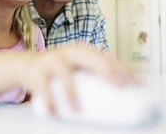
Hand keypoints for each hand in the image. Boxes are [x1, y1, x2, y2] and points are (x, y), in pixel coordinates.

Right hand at [20, 43, 134, 113]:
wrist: (28, 65)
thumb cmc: (60, 70)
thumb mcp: (77, 69)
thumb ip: (94, 77)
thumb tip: (122, 94)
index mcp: (82, 52)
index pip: (106, 58)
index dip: (122, 68)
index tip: (137, 81)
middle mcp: (69, 53)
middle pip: (89, 57)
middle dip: (105, 68)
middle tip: (120, 84)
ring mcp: (52, 60)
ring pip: (63, 71)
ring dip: (71, 91)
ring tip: (77, 109)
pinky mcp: (37, 72)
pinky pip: (43, 86)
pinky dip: (49, 100)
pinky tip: (54, 112)